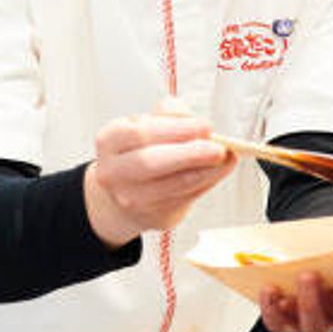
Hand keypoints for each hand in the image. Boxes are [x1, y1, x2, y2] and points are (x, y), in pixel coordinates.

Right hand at [83, 98, 235, 247]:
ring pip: (173, 184)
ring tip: (223, 157)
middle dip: (189, 154)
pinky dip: (206, 182)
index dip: (175, 129)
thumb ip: (169, 115)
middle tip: (216, 147)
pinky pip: (185, 198)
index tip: (203, 125)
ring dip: (205, 170)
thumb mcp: (147, 124)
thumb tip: (193, 121)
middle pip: (151, 162)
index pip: (140, 132)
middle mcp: (115, 172)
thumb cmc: (140, 152)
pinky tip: (217, 170)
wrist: (124, 192)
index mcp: (110, 141)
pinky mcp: (153, 216)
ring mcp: (131, 198)